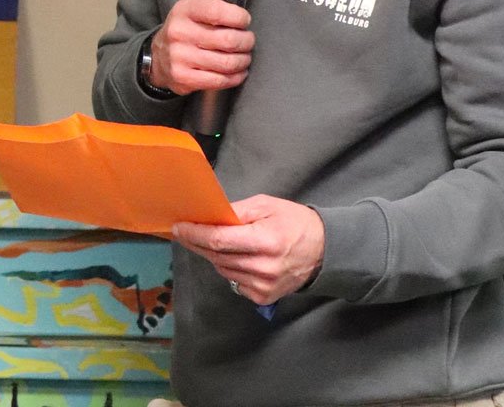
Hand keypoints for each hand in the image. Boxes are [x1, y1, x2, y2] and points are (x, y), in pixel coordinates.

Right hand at [147, 0, 253, 94]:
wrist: (157, 57)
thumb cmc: (186, 31)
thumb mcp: (195, 10)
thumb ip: (221, 2)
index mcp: (185, 10)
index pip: (218, 11)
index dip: (239, 17)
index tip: (244, 21)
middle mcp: (180, 32)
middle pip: (228, 39)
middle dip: (246, 41)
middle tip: (248, 42)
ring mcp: (180, 57)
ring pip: (227, 62)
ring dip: (243, 61)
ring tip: (245, 57)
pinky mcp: (183, 78)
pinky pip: (220, 80)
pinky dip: (235, 77)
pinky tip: (238, 72)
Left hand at [172, 195, 324, 304]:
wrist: (325, 251)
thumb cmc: (295, 223)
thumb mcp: (266, 206)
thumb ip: (236, 211)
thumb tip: (209, 215)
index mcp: (265, 241)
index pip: (219, 240)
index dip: (195, 234)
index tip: (179, 227)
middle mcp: (263, 267)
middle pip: (217, 256)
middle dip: (197, 243)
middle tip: (186, 232)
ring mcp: (263, 286)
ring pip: (222, 269)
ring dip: (213, 256)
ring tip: (214, 242)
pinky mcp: (264, 297)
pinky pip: (234, 281)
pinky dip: (229, 268)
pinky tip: (237, 258)